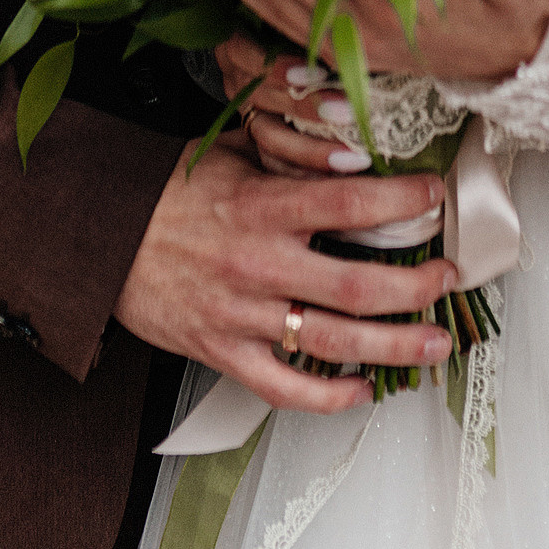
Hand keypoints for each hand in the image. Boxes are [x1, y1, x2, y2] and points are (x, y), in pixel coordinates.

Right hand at [113, 133, 458, 411]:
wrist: (100, 237)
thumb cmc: (170, 194)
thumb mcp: (232, 153)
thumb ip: (292, 157)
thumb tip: (354, 156)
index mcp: (262, 206)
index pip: (349, 202)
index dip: (403, 200)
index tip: (435, 197)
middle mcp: (258, 263)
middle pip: (357, 285)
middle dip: (416, 286)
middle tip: (448, 278)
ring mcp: (242, 314)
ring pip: (333, 341)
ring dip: (394, 346)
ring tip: (433, 343)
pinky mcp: (223, 352)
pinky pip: (286, 387)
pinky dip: (330, 395)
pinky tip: (362, 388)